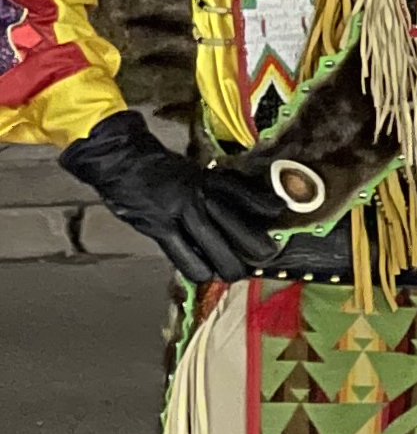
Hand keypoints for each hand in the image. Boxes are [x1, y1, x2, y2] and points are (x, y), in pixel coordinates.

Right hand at [58, 109, 282, 283]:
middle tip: (267, 256)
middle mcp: (197, 194)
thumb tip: (243, 206)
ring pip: (213, 243)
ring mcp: (177, 211)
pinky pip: (182, 254)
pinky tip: (205, 273)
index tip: (279, 212)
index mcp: (207, 178)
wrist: (119, 160)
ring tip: (236, 272)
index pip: (243, 192)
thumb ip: (215, 188)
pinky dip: (196, 267)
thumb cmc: (158, 168)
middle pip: (235, 224)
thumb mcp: (193, 171)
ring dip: (228, 262)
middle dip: (254, 245)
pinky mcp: (158, 227)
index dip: (263, 203)